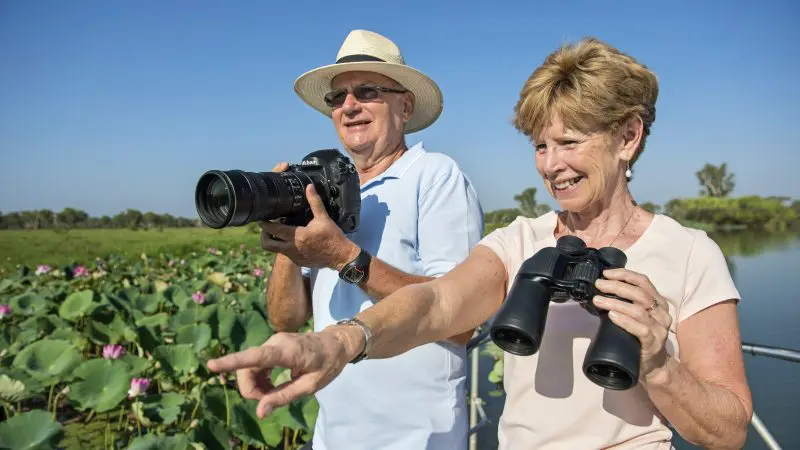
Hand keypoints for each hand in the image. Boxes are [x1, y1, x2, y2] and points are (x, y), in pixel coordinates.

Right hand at [207, 328, 358, 418]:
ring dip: (254, 385)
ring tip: (272, 394)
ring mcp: (272, 342)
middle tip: (268, 401)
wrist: (337, 342)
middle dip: (250, 389)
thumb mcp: (310, 385)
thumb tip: (260, 412)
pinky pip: (255, 364)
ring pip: (249, 367)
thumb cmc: (328, 364)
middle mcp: (275, 343)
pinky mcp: (271, 346)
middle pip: (247, 368)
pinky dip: (258, 378)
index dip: (231, 362)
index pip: (255, 357)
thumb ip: (284, 397)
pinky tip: (270, 386)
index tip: (211, 365)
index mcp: (286, 352)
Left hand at [259, 178, 358, 269]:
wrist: (341, 257)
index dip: (264, 223)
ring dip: (273, 241)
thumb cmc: (332, 237)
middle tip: (267, 226)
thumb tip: (309, 187)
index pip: (273, 229)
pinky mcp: (298, 262)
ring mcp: (294, 256)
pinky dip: (284, 246)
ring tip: (277, 232)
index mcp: (297, 236)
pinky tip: (290, 239)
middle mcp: (292, 248)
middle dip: (263, 235)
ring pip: (275, 250)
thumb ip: (314, 202)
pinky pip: (285, 254)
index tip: (261, 217)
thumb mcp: (324, 218)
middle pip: (267, 244)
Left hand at [592, 268, 672, 382]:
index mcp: (658, 303)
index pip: (644, 282)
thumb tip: (600, 291)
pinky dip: (625, 321)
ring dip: (616, 303)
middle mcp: (662, 313)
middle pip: (640, 294)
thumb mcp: (635, 316)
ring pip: (639, 311)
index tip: (607, 274)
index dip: (625, 275)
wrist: (651, 366)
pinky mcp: (653, 344)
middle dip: (617, 287)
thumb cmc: (639, 338)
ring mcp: (659, 329)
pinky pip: (641, 330)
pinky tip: (612, 316)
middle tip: (599, 285)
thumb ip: (625, 303)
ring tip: (599, 300)